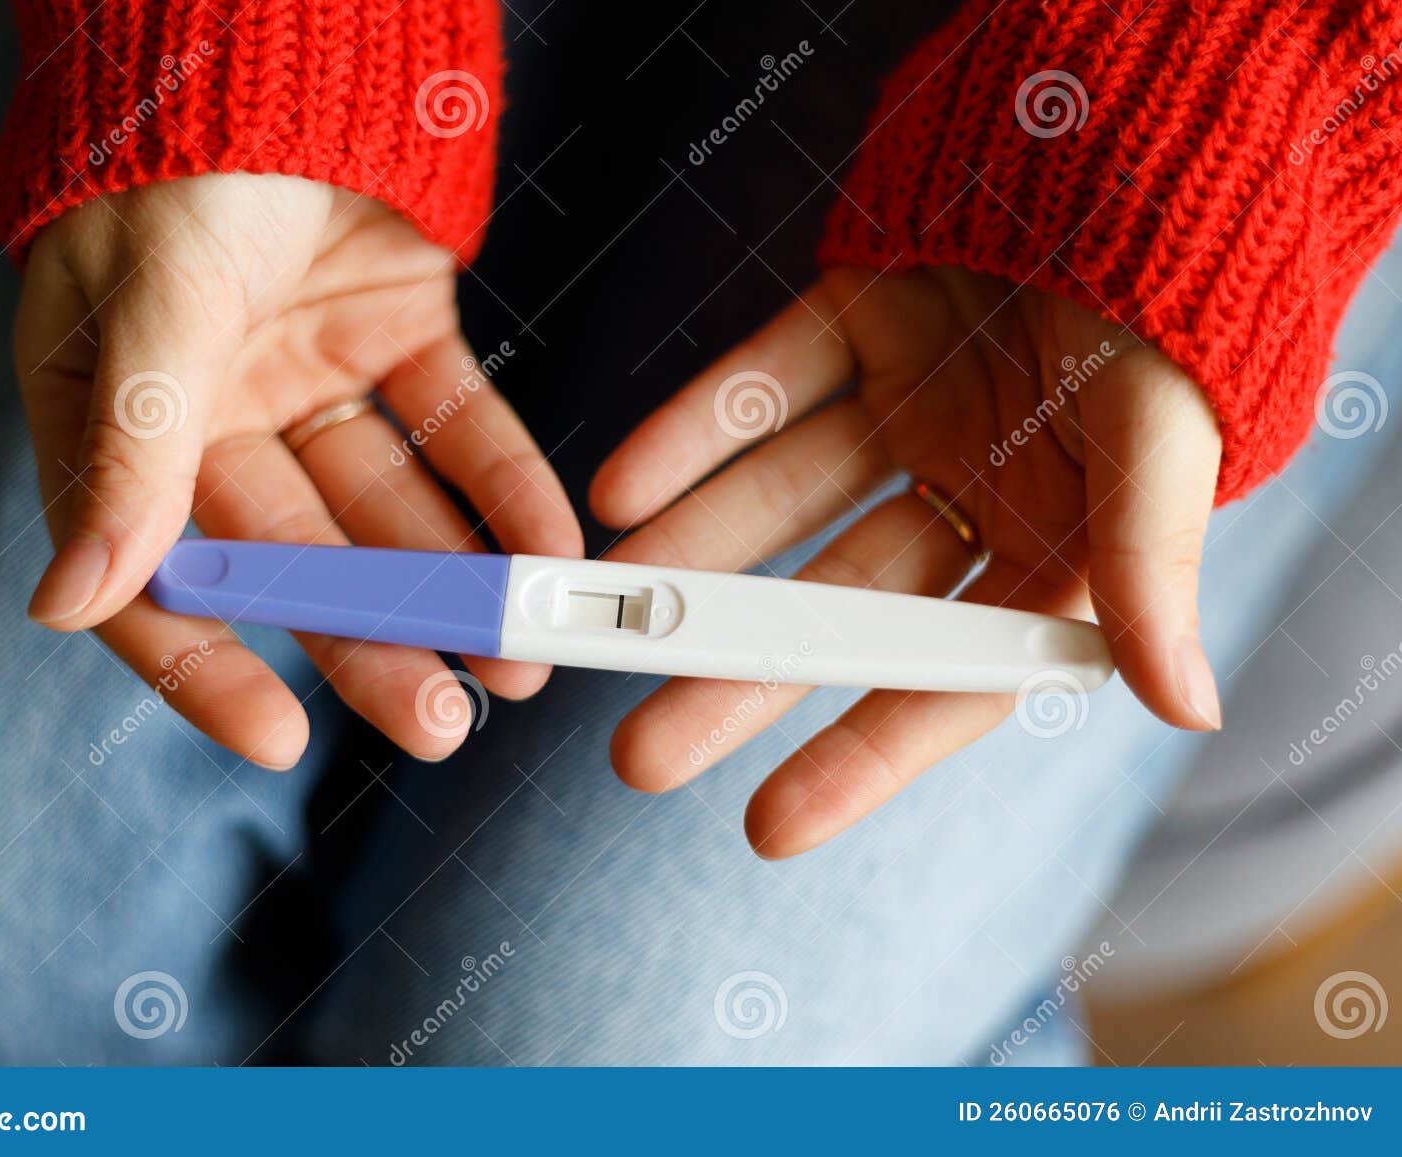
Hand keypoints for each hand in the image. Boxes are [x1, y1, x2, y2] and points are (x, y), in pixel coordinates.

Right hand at [14, 174, 580, 767]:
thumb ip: (126, 452)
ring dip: (457, 584)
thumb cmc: (175, 154)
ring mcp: (311, 382)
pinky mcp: (400, 339)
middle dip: (373, 639)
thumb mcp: (149, 304)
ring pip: (390, 511)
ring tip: (521, 654)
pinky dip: (506, 490)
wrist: (269, 37)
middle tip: (441, 718)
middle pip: (297, 560)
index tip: (279, 739)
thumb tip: (69, 602)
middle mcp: (214, 422)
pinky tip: (549, 551)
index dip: (209, 666)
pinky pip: (459, 431)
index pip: (157, 579)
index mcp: (118, 426)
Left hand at [591, 266, 1221, 857]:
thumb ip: (1152, 569)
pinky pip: (761, 386)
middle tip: (641, 753)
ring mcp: (907, 408)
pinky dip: (692, 432)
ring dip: (693, 554)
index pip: (943, 675)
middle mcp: (969, 490)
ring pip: (782, 500)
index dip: (861, 754)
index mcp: (1050, 546)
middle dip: (739, 674)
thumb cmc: (1178, 311)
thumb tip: (1195, 712)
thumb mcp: (1168, 444)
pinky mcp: (857, 322)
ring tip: (606, 609)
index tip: (765, 827)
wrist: (1147, 152)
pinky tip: (619, 489)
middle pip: (836, 605)